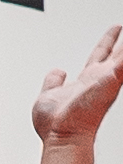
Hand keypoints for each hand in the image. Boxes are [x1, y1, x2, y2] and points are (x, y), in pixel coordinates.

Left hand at [33, 25, 122, 143]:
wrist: (61, 134)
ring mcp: (107, 79)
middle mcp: (99, 79)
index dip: (108, 41)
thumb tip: (57, 72)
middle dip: (122, 40)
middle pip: (117, 52)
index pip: (100, 55)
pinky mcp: (113, 79)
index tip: (116, 29)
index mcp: (86, 80)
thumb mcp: (49, 94)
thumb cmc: (54, 123)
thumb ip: (53, 82)